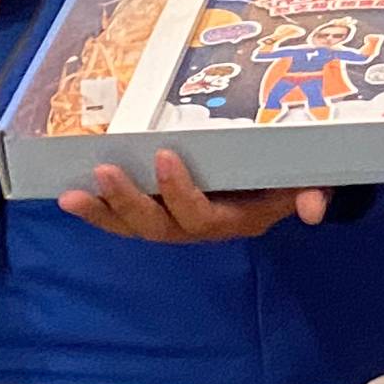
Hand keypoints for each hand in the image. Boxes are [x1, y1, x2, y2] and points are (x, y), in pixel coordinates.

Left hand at [63, 150, 326, 240]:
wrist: (284, 186)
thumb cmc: (293, 175)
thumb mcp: (310, 180)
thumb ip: (313, 192)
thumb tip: (313, 209)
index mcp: (235, 220)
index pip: (202, 217)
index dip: (180, 192)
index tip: (165, 155)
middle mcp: (201, 228)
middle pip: (160, 228)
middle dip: (130, 202)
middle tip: (105, 171)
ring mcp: (177, 224)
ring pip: (136, 228)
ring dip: (103, 213)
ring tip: (71, 195)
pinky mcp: (159, 213)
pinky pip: (125, 219)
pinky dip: (99, 212)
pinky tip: (70, 197)